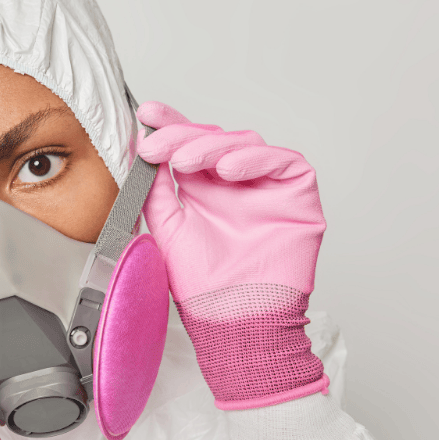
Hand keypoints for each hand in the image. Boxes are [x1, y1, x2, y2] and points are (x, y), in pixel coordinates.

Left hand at [136, 101, 328, 409]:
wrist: (235, 324)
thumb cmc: (204, 289)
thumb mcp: (166, 230)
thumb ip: (155, 191)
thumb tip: (140, 150)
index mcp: (203, 191)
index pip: (188, 146)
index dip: (170, 126)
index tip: (146, 114)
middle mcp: (235, 185)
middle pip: (214, 140)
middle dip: (182, 135)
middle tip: (157, 143)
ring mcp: (267, 188)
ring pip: (244, 144)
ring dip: (211, 147)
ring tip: (185, 162)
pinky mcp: (297, 194)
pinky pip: (283, 160)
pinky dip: (254, 159)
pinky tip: (228, 170)